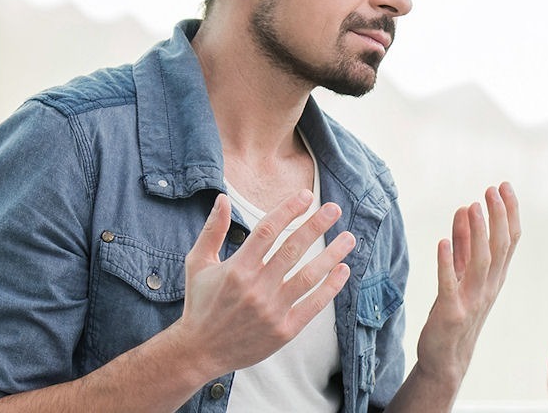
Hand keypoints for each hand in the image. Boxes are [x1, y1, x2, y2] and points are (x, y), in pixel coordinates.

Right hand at [172, 190, 354, 377]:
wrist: (198, 352)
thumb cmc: (200, 303)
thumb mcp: (198, 264)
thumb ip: (213, 230)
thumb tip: (223, 198)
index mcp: (236, 269)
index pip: (268, 231)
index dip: (288, 210)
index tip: (306, 196)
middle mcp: (256, 288)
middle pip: (292, 249)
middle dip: (316, 225)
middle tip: (334, 208)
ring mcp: (271, 311)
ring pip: (309, 276)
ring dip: (332, 255)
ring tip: (349, 238)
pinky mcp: (284, 331)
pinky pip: (313, 305)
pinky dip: (331, 287)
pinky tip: (343, 270)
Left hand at [414, 181, 520, 384]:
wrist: (446, 358)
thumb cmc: (456, 311)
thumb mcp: (461, 273)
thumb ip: (463, 242)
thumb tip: (465, 207)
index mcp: (495, 276)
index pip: (510, 240)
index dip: (509, 212)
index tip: (504, 186)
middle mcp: (489, 286)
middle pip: (500, 247)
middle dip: (498, 216)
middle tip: (492, 188)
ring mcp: (472, 300)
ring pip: (481, 262)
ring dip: (478, 233)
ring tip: (473, 206)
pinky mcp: (451, 313)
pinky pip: (449, 285)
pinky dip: (447, 263)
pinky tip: (442, 242)